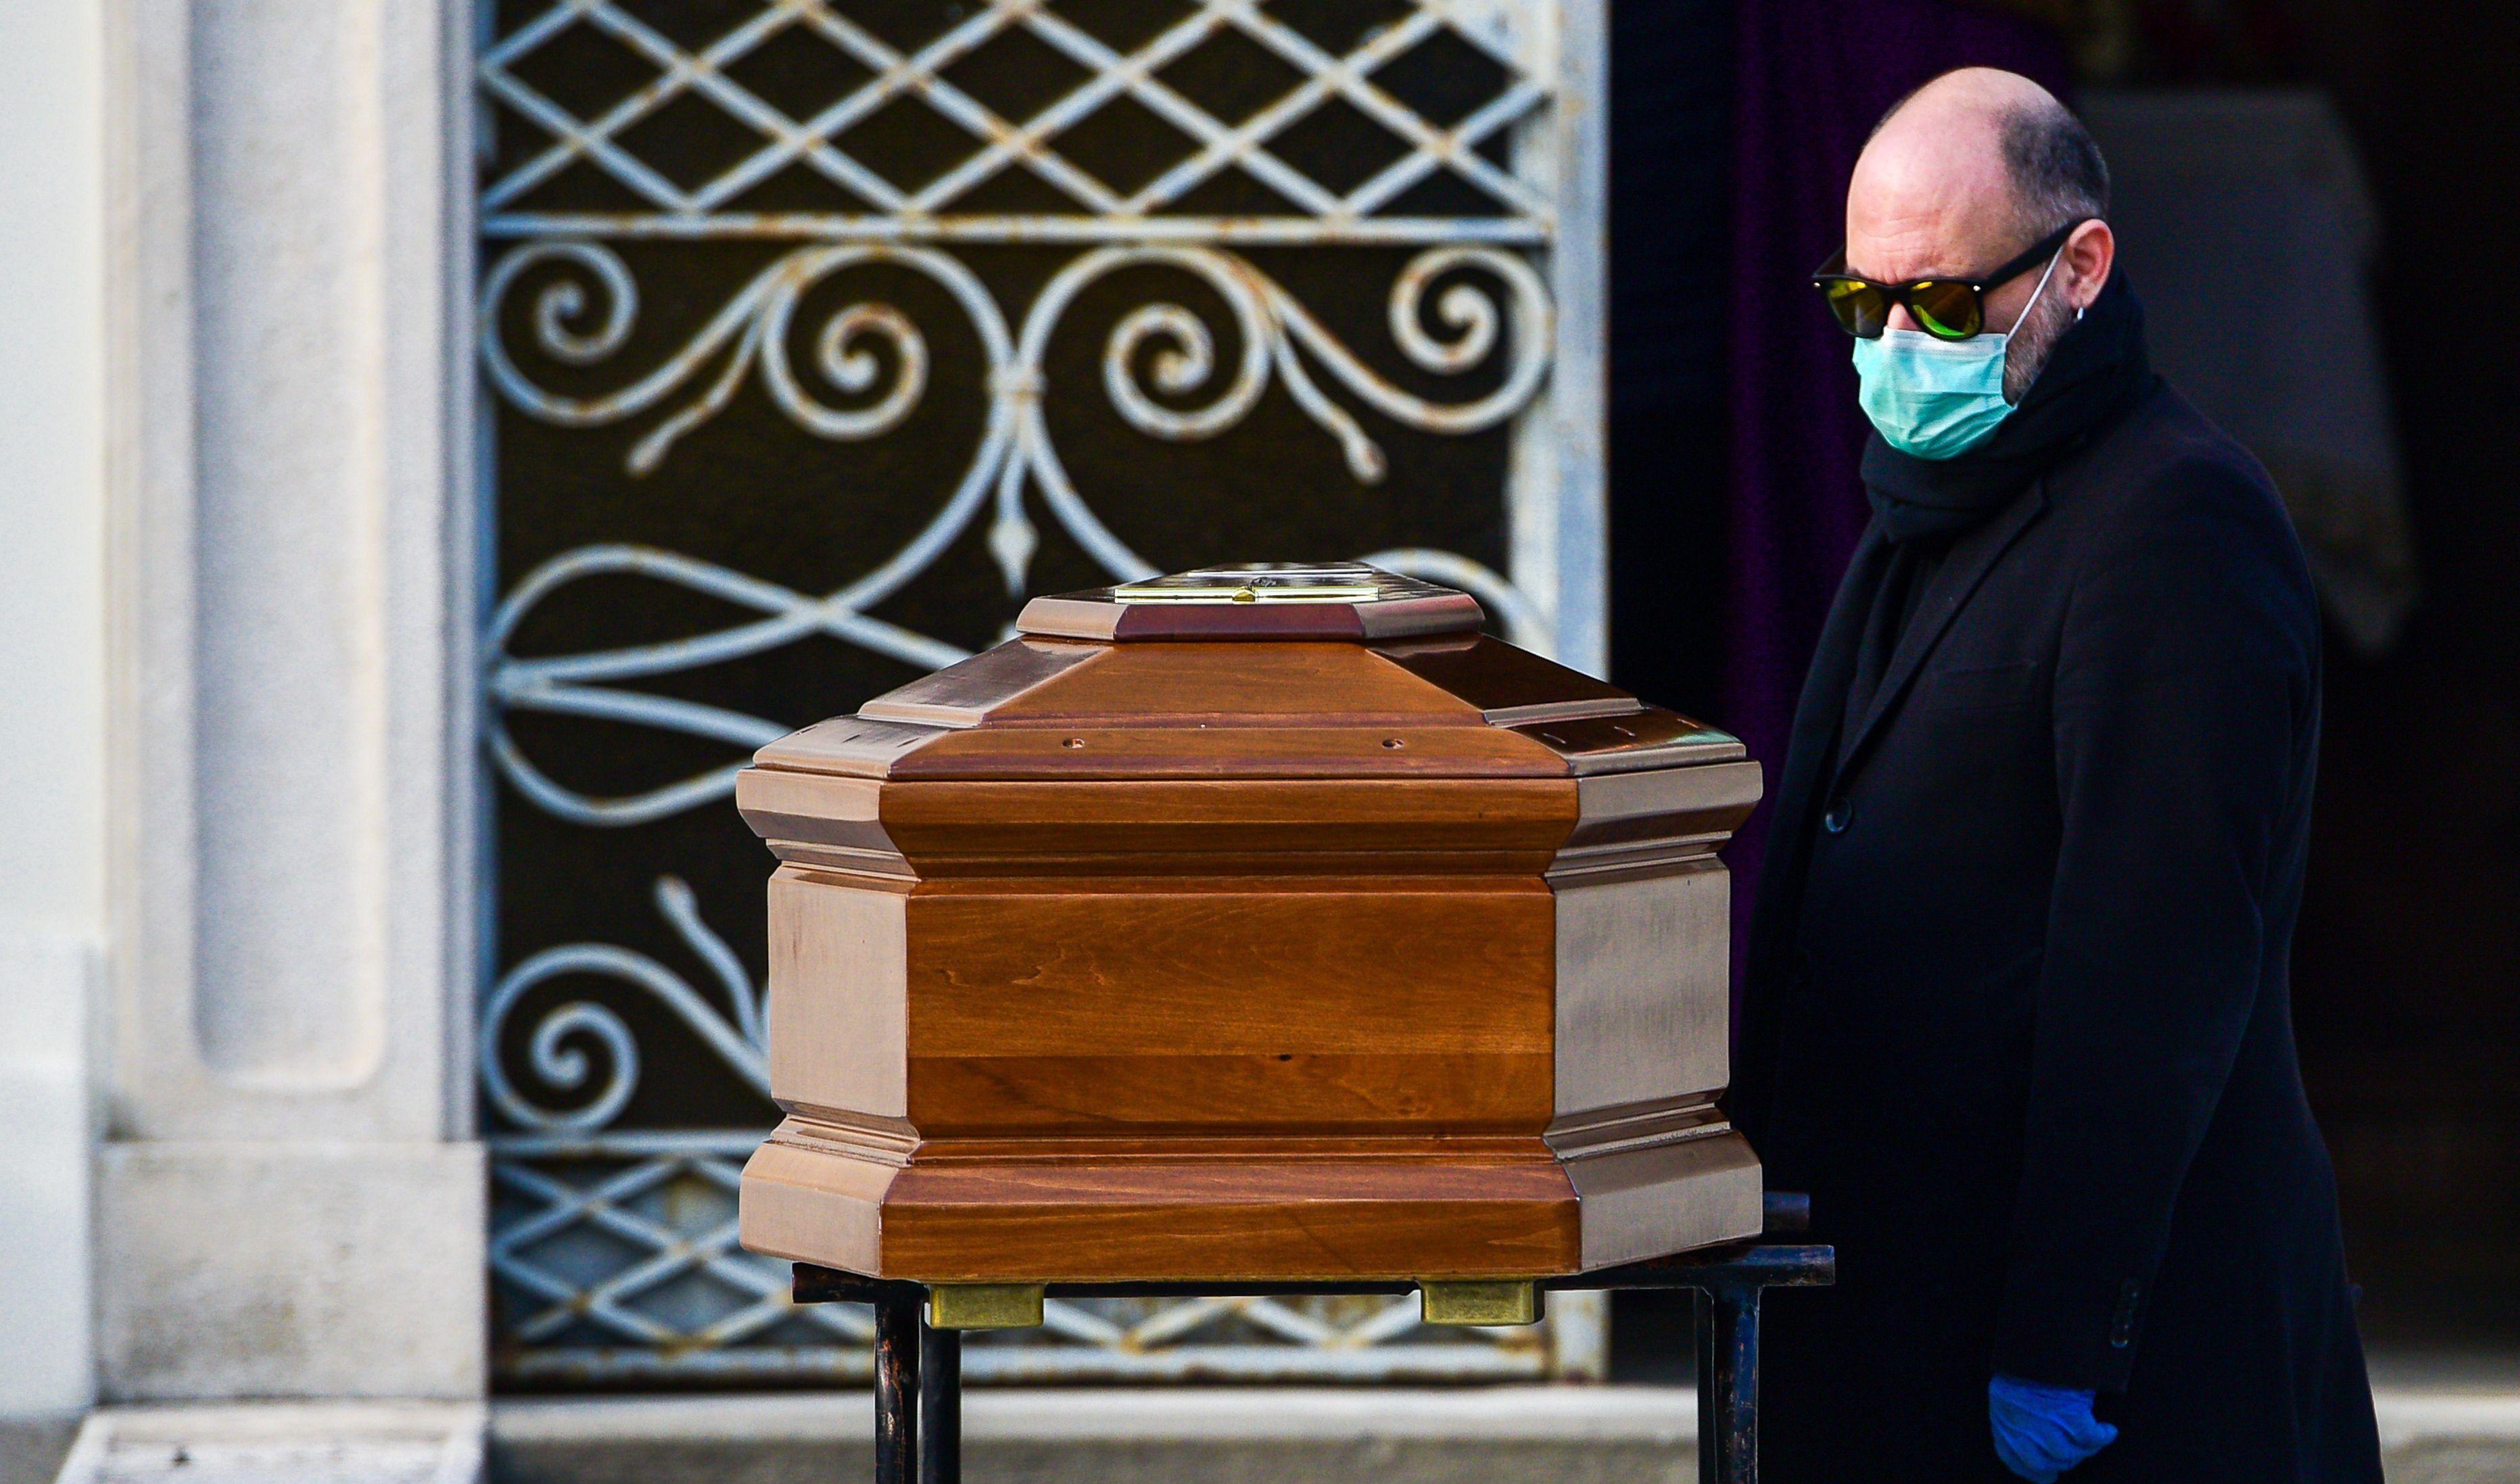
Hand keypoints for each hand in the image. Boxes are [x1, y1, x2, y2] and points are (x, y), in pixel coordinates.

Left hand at [1989, 1374, 2118, 1481]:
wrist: (2037, 1344)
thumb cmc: (2024, 1365)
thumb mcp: (2008, 1392)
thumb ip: (2016, 1417)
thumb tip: (2033, 1439)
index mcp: (2002, 1423)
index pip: (2013, 1460)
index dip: (2033, 1471)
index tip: (2047, 1474)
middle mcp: (2022, 1430)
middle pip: (2043, 1463)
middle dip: (2060, 1462)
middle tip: (2075, 1453)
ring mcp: (2045, 1426)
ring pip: (2068, 1454)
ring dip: (2083, 1450)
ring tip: (2092, 1439)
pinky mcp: (2069, 1416)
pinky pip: (2090, 1438)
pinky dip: (2102, 1437)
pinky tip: (2107, 1431)